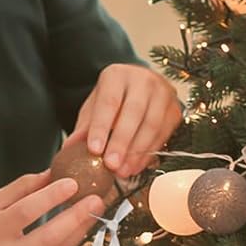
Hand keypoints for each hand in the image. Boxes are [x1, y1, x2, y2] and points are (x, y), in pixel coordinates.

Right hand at [0, 171, 104, 245]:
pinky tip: (78, 230)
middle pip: (50, 237)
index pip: (26, 212)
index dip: (51, 197)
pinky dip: (71, 244)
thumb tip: (51, 174)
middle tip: (96, 200)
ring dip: (80, 230)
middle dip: (77, 217)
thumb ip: (21, 189)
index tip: (72, 184)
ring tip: (93, 212)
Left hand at [71, 63, 182, 177]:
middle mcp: (144, 80)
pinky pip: (163, 135)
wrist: (141, 88)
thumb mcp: (95, 107)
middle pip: (133, 113)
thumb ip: (85, 127)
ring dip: (137, 152)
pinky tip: (136, 167)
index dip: (101, 127)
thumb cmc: (114, 98)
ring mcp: (163, 94)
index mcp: (117, 75)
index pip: (109, 102)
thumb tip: (70, 149)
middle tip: (111, 165)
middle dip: (121, 142)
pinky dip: (149, 154)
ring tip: (122, 171)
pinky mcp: (175, 110)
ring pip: (152, 125)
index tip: (94, 149)